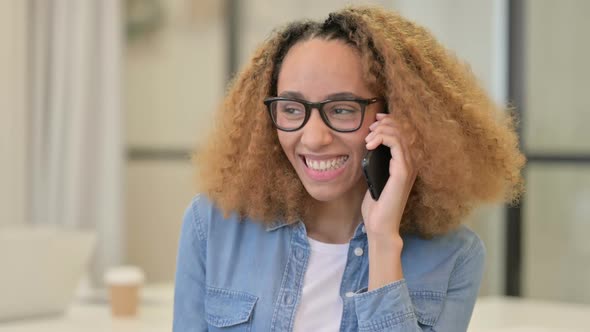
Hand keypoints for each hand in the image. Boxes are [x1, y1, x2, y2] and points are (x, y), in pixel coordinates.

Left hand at [361, 113, 417, 240]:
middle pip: (403, 128)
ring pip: (399, 134)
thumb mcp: (374, 175)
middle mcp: (412, 162)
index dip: (391, 120)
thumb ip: (376, 159)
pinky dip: (382, 138)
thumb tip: (370, 142)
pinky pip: (396, 144)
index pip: (405, 131)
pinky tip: (370, 144)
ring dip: (381, 130)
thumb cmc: (376, 203)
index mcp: (406, 162)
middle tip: (370, 129)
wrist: (380, 224)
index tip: (375, 119)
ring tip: (368, 138)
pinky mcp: (403, 172)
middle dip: (385, 123)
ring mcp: (409, 166)